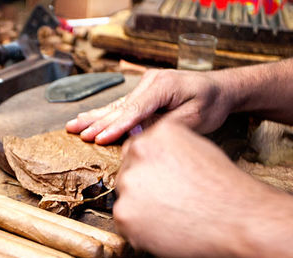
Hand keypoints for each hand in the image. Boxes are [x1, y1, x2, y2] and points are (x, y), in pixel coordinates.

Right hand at [66, 69, 233, 144]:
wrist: (221, 89)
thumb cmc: (211, 104)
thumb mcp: (194, 118)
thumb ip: (163, 126)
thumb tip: (135, 134)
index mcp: (163, 86)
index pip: (134, 110)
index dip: (115, 127)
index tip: (98, 139)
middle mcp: (150, 82)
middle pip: (119, 107)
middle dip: (97, 122)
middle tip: (77, 133)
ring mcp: (145, 85)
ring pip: (116, 106)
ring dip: (93, 118)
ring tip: (72, 125)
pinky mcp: (143, 92)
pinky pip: (121, 106)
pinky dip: (103, 114)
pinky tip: (86, 118)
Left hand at [112, 119, 272, 257]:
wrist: (241, 221)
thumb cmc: (227, 191)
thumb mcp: (199, 151)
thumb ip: (170, 151)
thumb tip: (154, 161)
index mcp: (158, 134)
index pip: (136, 151)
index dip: (148, 171)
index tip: (159, 183)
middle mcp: (138, 153)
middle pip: (127, 174)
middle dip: (143, 191)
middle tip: (170, 204)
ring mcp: (129, 184)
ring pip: (125, 200)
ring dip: (141, 211)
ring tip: (173, 218)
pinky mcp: (124, 214)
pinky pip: (126, 224)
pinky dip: (140, 232)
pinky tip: (167, 230)